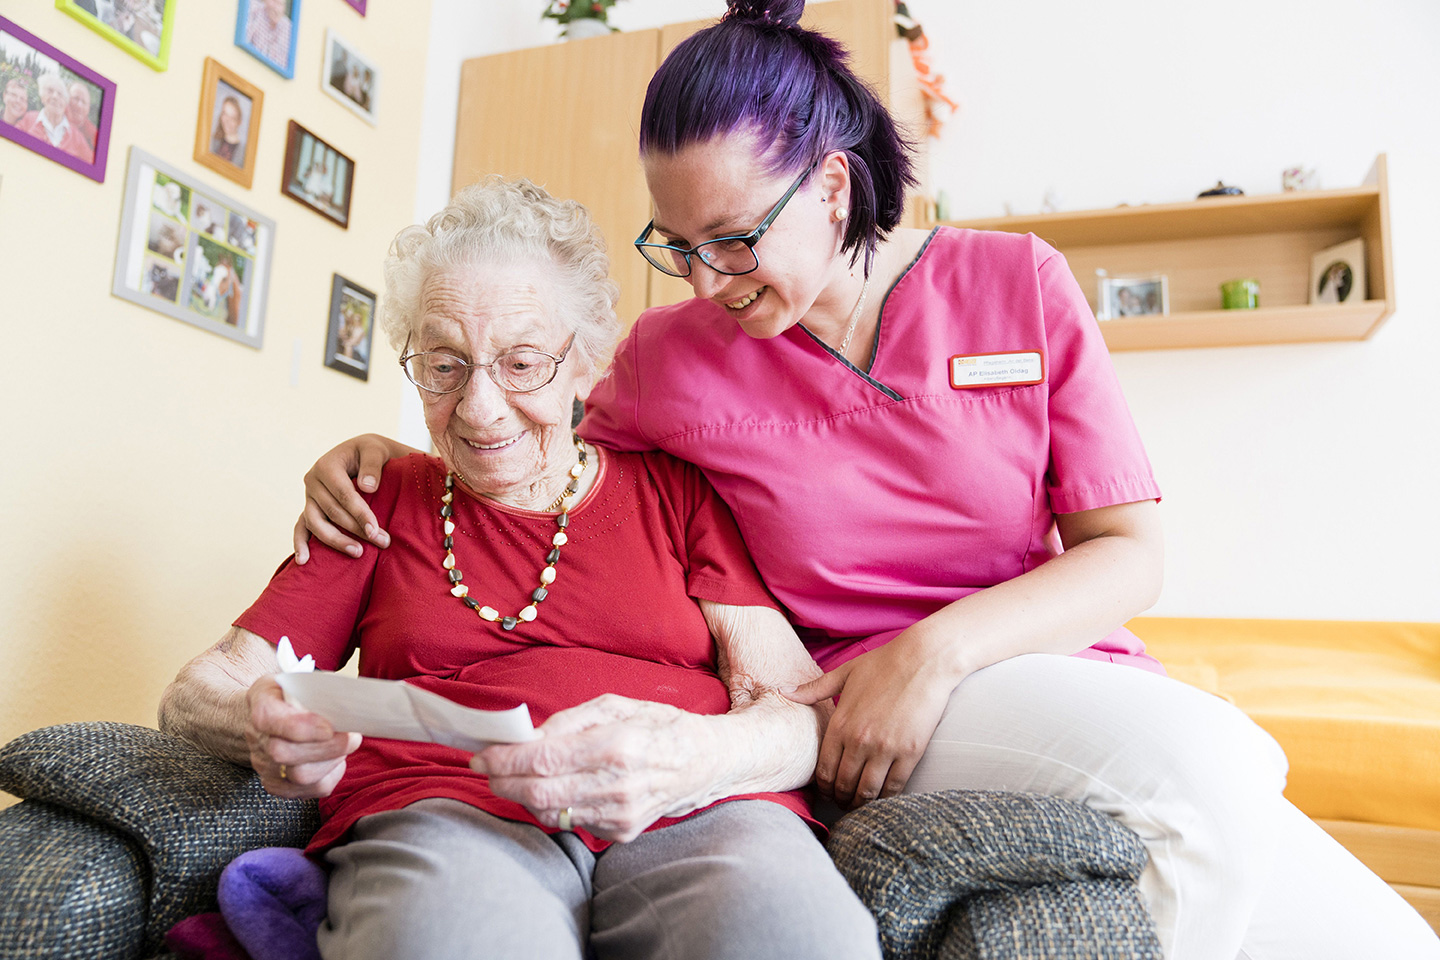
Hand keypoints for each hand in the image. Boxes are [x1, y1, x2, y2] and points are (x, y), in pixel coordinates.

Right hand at [245, 675, 360, 797]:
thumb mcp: (301, 678)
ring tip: (345, 746)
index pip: (269, 719)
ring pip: (299, 776)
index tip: (329, 727)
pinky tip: (336, 760)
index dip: (300, 727)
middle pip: (284, 753)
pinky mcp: (277, 784)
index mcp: (261, 701)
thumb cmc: (294, 694)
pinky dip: (330, 776)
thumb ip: (319, 688)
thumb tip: (350, 703)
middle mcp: (257, 736)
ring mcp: (264, 764)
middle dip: (327, 747)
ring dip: (331, 762)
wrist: (271, 713)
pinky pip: (309, 790)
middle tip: (353, 736)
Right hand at [292, 434, 396, 562]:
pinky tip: (303, 561)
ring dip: (336, 541)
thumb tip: (368, 487)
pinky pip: (301, 527)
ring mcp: (309, 497)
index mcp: (327, 465)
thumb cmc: (371, 452)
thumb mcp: (375, 450)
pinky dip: (300, 544)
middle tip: (382, 542)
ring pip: (316, 523)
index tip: (375, 530)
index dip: (359, 513)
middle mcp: (313, 481)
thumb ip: (372, 465)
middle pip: (332, 511)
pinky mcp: (309, 509)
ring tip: (358, 553)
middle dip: (357, 530)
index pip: (343, 494)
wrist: (361, 454)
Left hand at [470, 694, 712, 842]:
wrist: (705, 762)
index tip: (481, 753)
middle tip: (485, 767)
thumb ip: (567, 721)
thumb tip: (525, 737)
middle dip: (502, 781)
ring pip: (549, 812)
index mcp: (617, 745)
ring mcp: (620, 814)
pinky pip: (570, 822)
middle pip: (539, 792)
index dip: (505, 759)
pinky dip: (551, 806)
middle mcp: (618, 785)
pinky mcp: (621, 833)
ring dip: (521, 795)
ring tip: (512, 776)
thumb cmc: (658, 726)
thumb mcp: (616, 705)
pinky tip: (551, 788)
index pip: (544, 760)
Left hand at [784, 635, 955, 809]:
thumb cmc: (884, 663)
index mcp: (840, 724)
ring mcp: (885, 748)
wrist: (924, 659)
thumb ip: (814, 689)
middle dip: (841, 799)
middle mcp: (859, 740)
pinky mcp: (910, 752)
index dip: (824, 787)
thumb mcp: (844, 673)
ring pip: (867, 791)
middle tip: (844, 803)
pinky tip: (884, 798)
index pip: (824, 769)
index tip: (828, 791)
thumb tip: (784, 692)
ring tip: (861, 805)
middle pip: (844, 785)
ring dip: (861, 804)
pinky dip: (887, 798)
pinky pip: (894, 787)